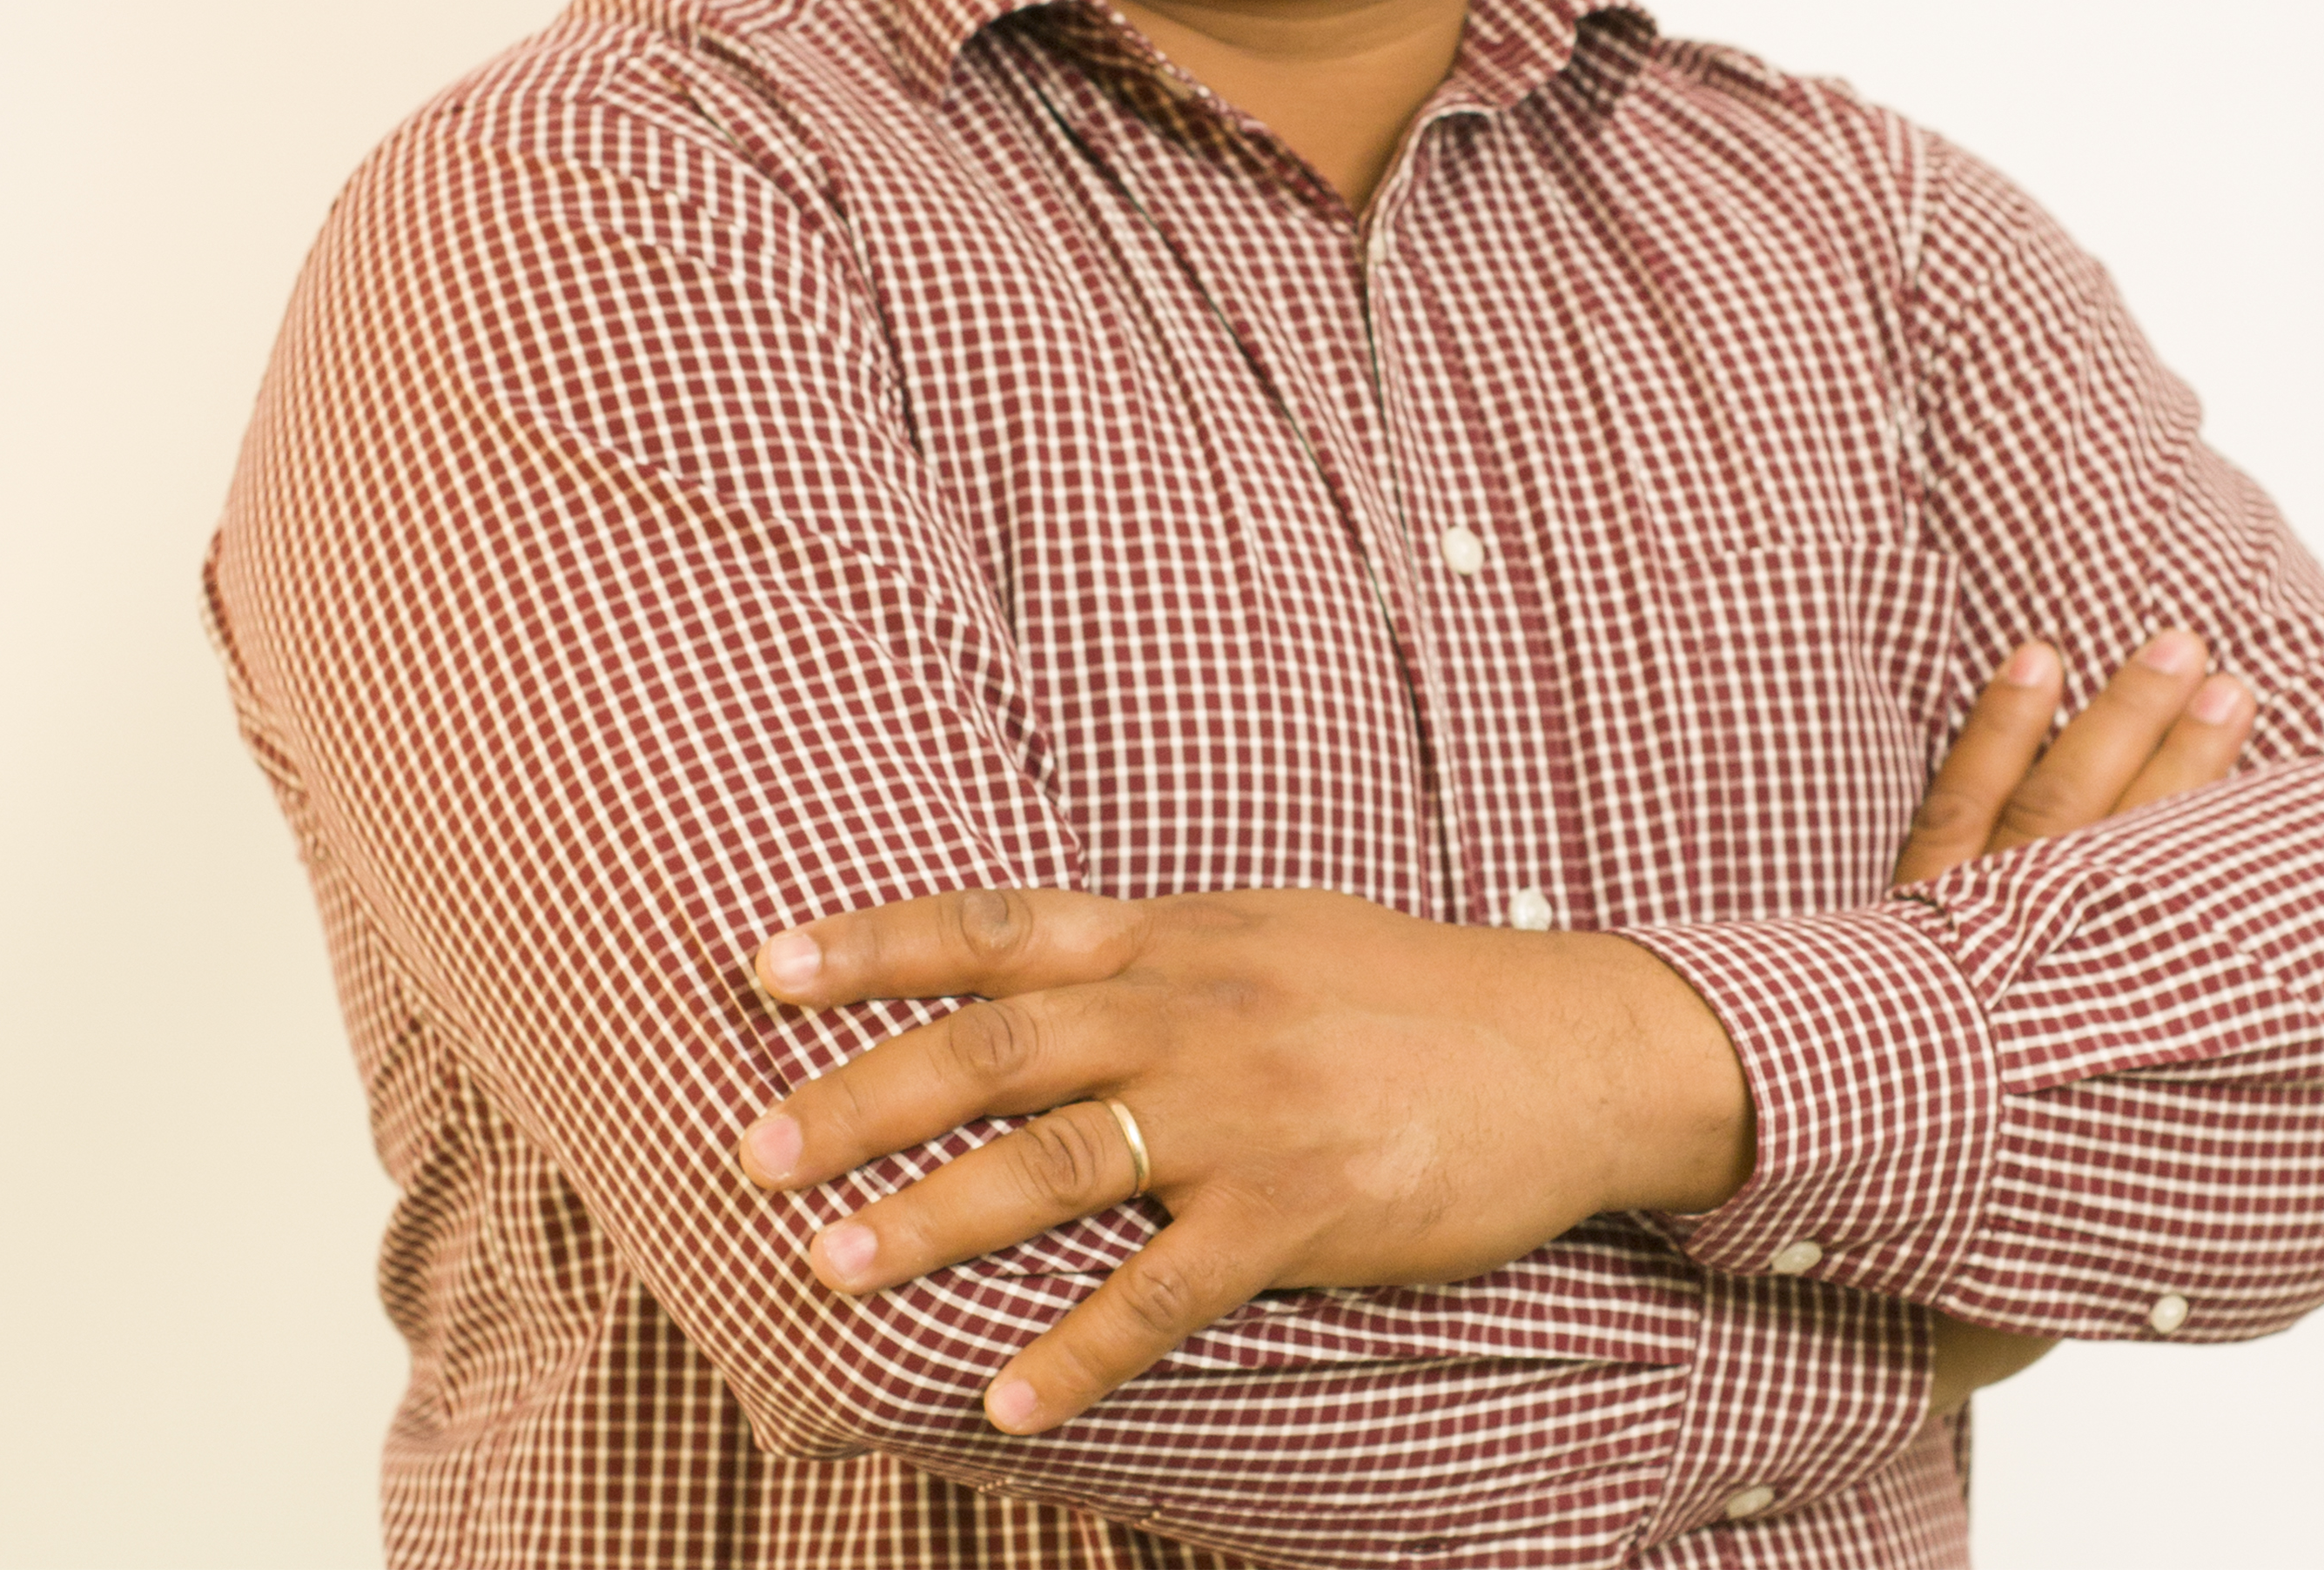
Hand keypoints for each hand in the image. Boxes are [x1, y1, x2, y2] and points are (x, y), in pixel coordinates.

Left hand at [738, 626, 2253, 1436]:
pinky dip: (1087, 1343)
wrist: (1571, 1041)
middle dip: (866, 1093)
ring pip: (1063, 1158)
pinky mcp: (1308, 1205)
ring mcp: (1253, 1104)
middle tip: (752, 1150)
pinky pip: (1173, 1286)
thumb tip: (1033, 963)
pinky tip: (1013, 1398)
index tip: (761, 966)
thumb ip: (1156, 950)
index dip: (875, 942)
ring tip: (833, 1267)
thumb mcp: (1273, 931)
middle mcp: (1200, 1005)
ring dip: (938, 1215)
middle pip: (1003, 1041)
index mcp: (1182, 933)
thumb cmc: (1407, 989)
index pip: (998, 924)